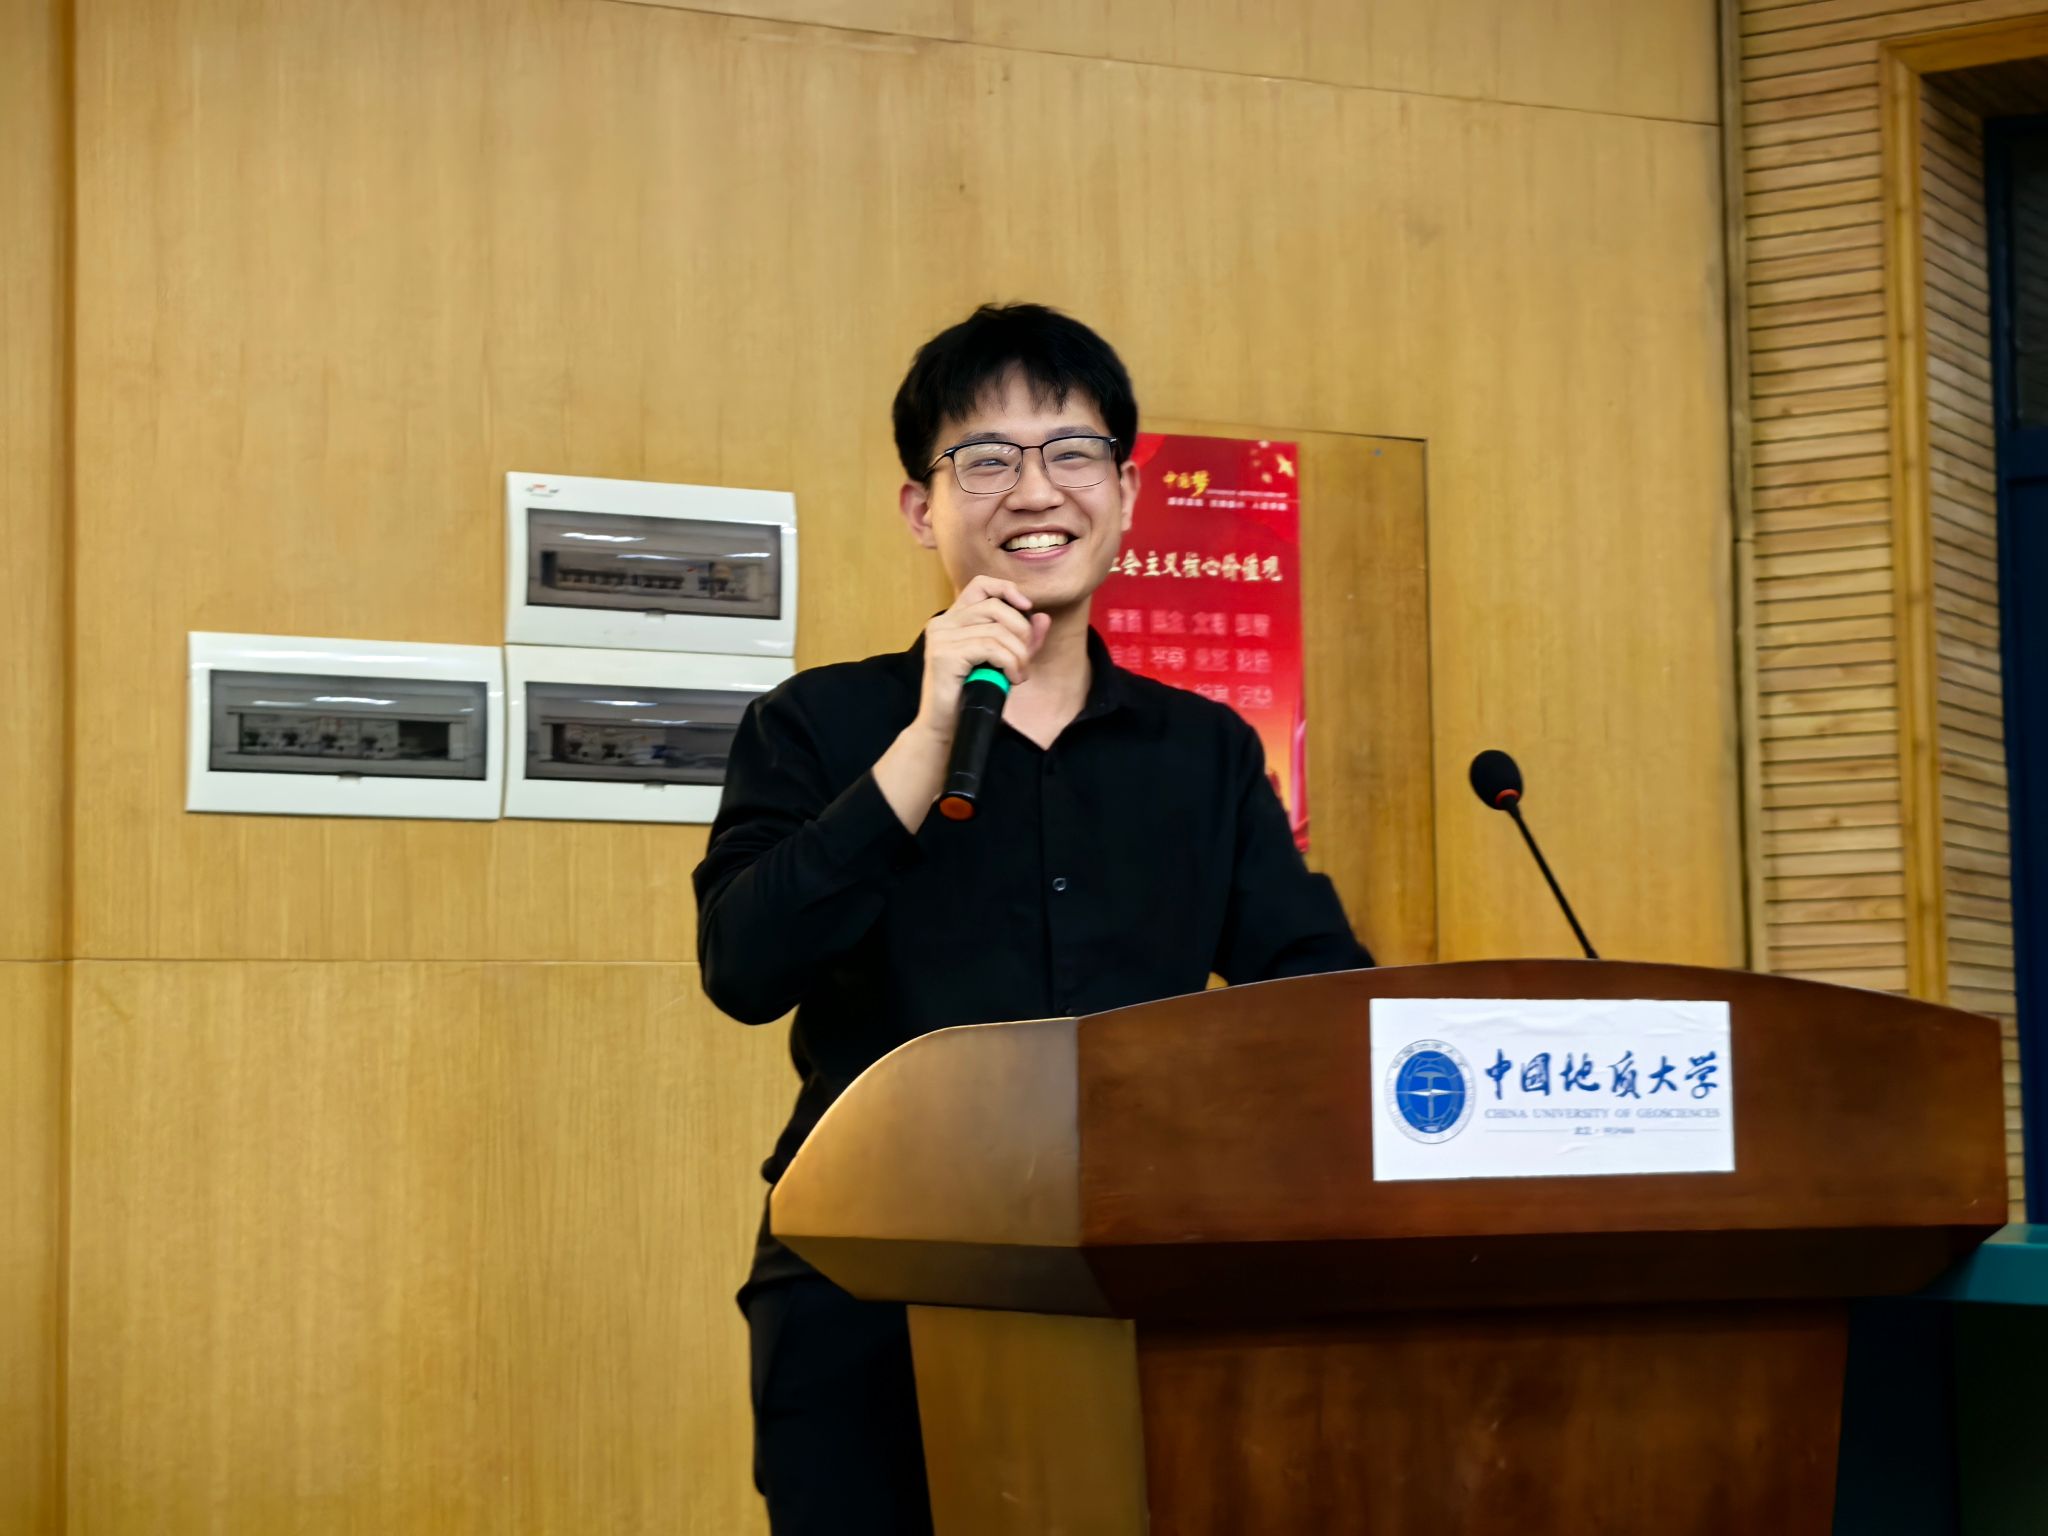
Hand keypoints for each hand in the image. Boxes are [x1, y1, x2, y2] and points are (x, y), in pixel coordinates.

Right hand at [870, 576, 1050, 831]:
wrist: (947, 728)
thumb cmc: (973, 695)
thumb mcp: (1004, 662)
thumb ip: (1022, 640)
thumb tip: (1042, 617)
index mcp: (952, 620)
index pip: (980, 585)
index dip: (1006, 589)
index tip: (1027, 607)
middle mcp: (942, 623)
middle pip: (995, 607)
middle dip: (1020, 632)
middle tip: (1025, 659)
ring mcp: (941, 637)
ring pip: (996, 630)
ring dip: (1018, 654)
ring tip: (1019, 674)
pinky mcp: (944, 654)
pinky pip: (990, 648)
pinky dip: (1009, 663)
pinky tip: (1012, 679)